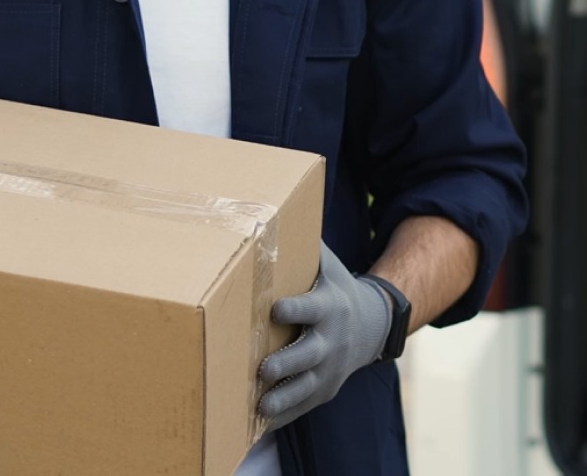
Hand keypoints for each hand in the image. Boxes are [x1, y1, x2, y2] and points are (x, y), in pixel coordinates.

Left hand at [258, 242, 390, 427]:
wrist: (373, 323)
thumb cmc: (336, 286)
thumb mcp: (327, 264)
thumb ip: (304, 245)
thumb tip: (271, 212)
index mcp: (329, 307)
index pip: (310, 309)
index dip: (292, 309)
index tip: (273, 309)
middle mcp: (331, 340)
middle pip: (308, 354)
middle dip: (285, 362)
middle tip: (261, 368)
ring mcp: (331, 369)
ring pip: (306, 387)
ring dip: (283, 397)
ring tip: (259, 404)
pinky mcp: (326, 390)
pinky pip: (305, 405)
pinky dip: (285, 414)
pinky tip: (259, 421)